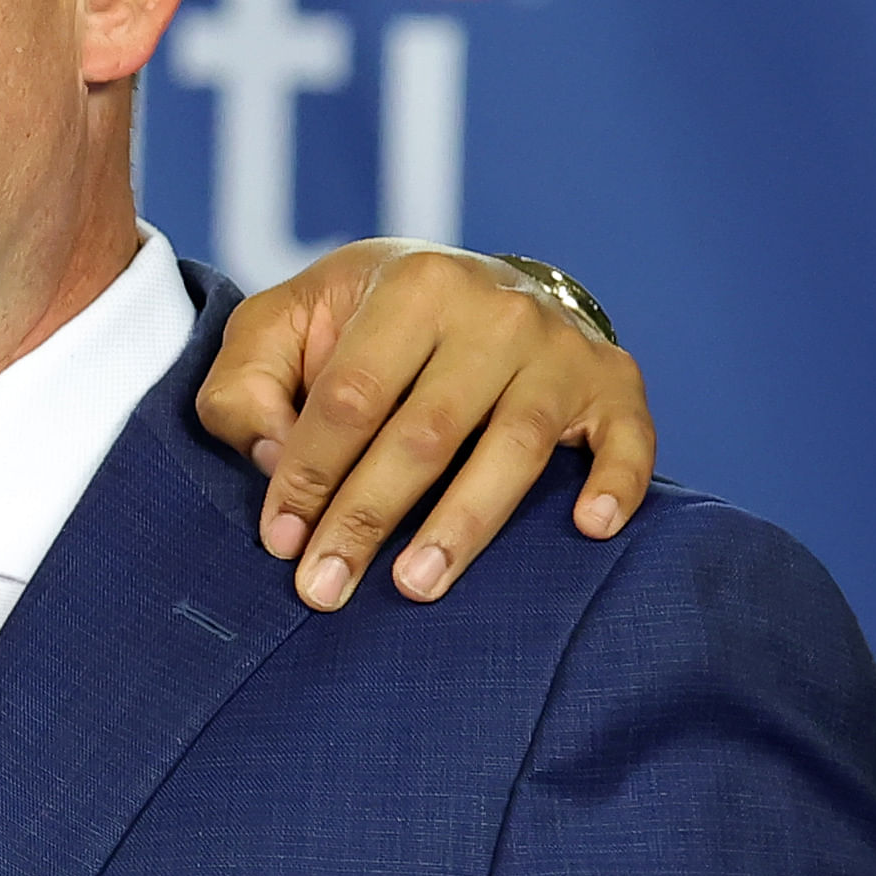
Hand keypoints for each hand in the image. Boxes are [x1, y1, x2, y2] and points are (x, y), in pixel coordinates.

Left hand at [195, 241, 652, 610]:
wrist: (468, 286)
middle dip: (367, 518)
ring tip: (415, 586)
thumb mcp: (282, 327)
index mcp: (410, 288)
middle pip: (425, 432)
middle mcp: (495, 310)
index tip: (281, 542)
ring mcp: (561, 347)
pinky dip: (616, 483)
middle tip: (326, 589)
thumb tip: (274, 459)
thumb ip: (246, 386)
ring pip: (513, 448)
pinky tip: (589, 530)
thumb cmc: (359, 325)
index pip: (350, 397)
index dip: (309, 474)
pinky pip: (629, 439)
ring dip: (464, 526)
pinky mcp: (613, 381)